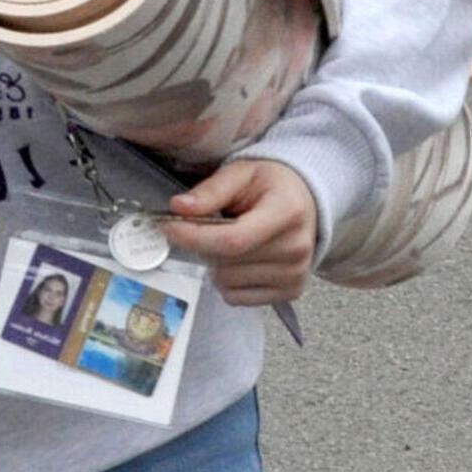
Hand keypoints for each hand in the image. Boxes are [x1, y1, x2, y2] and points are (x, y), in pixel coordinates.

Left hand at [162, 158, 317, 305]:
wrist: (304, 200)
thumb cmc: (271, 185)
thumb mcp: (240, 173)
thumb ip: (210, 191)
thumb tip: (178, 207)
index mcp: (287, 212)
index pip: (233, 240)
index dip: (194, 237)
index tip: (168, 227)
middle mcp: (296, 248)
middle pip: (227, 263)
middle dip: (202, 244)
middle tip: (205, 226)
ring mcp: (295, 274)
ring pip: (227, 282)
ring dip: (215, 263)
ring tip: (229, 240)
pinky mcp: (290, 292)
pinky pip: (238, 298)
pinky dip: (228, 281)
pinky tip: (239, 260)